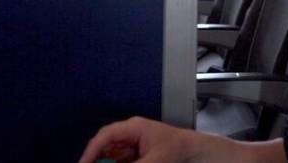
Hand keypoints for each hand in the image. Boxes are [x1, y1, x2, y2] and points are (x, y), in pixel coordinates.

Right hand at [79, 117, 197, 162]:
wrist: (196, 153)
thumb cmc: (178, 149)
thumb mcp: (155, 160)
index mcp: (134, 128)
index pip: (106, 136)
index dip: (91, 150)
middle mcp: (130, 134)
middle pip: (106, 147)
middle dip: (97, 159)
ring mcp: (133, 145)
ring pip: (112, 155)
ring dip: (106, 162)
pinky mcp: (137, 155)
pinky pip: (121, 160)